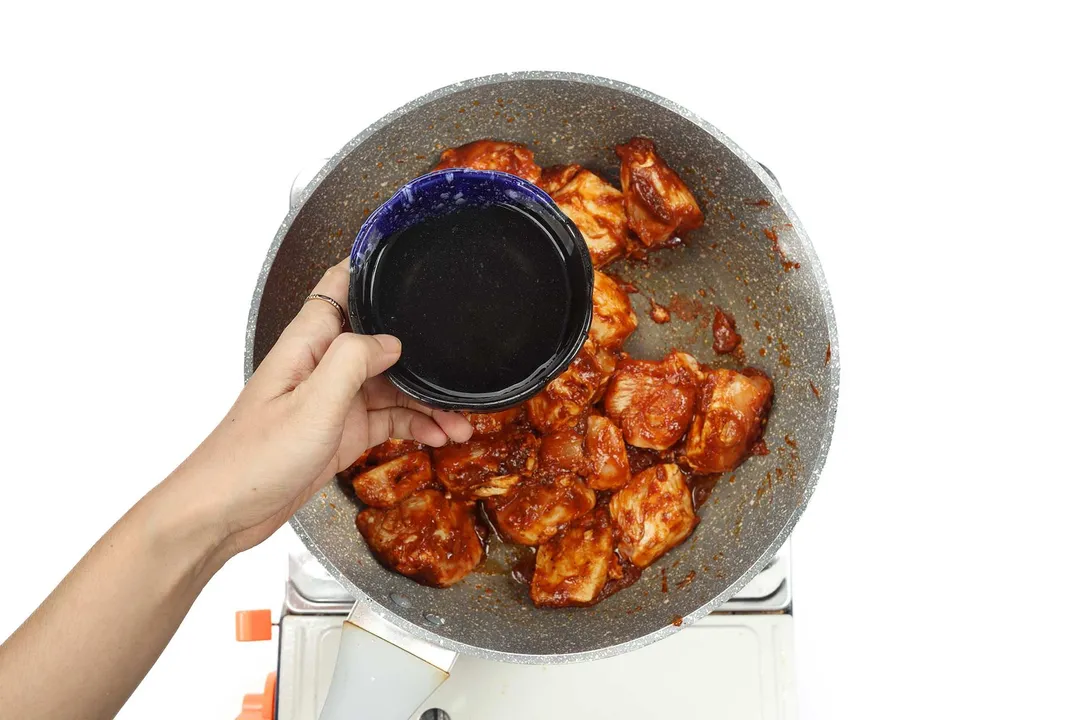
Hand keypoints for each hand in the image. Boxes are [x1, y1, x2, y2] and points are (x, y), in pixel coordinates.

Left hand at [178, 258, 472, 557]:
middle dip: (421, 353)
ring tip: (462, 421)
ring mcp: (333, 400)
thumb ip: (353, 361)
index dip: (372, 267)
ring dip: (428, 400)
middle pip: (382, 342)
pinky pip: (388, 420)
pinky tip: (438, 436)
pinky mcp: (340, 432)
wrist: (224, 513)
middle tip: (458, 367)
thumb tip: (391, 341)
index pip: (340, 286)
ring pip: (392, 386)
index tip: (409, 257)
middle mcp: (322, 366)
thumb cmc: (251, 459)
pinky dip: (416, 426)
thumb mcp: (311, 404)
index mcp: (308, 344)